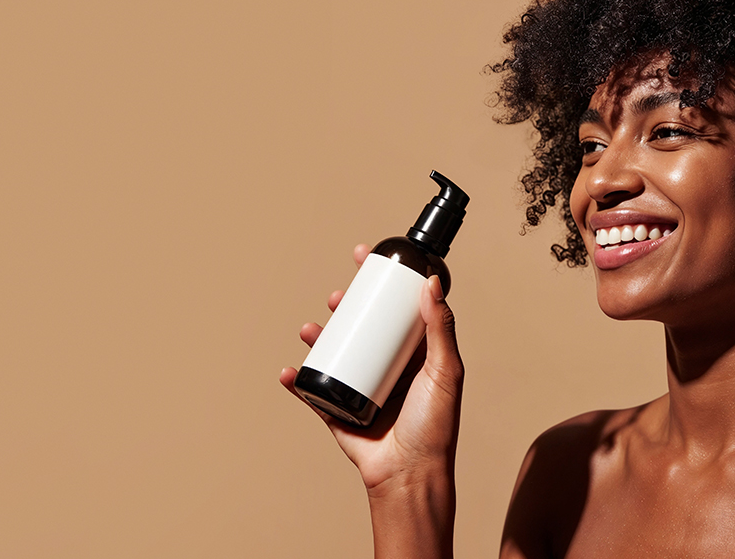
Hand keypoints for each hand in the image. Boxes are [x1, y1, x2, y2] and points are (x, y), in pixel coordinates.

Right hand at [280, 243, 463, 493]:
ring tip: (311, 328)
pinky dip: (298, 381)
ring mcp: (361, 389)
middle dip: (347, 308)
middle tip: (339, 295)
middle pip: (363, 328)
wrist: (409, 475)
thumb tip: (432, 283)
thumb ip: (440, 328)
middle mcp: (387, 368)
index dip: (381, 285)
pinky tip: (289, 372)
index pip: (396, 311)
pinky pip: (314, 392)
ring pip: (336, 354)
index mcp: (415, 356)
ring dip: (319, 337)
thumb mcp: (445, 371)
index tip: (366, 259)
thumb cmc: (435, 427)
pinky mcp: (340, 412)